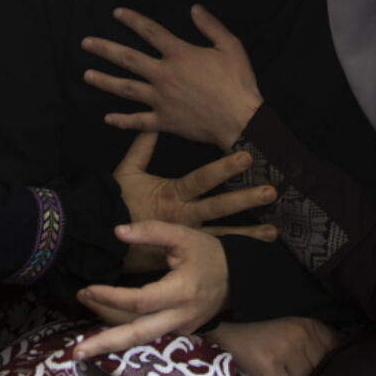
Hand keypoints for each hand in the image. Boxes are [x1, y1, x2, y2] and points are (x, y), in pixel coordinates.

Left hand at [74, 221, 227, 358]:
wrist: (238, 279)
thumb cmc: (209, 254)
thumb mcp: (183, 236)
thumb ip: (151, 231)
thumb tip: (117, 232)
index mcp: (181, 291)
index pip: (140, 301)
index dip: (111, 297)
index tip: (86, 290)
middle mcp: (180, 316)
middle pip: (137, 336)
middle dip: (105, 344)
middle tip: (74, 351)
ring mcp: (179, 329)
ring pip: (140, 341)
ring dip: (110, 344)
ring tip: (80, 345)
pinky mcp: (178, 333)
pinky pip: (147, 336)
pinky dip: (124, 336)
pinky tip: (103, 336)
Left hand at [83, 5, 263, 149]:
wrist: (240, 120)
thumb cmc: (238, 82)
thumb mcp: (230, 46)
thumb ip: (210, 25)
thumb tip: (195, 8)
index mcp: (179, 54)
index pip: (150, 31)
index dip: (132, 20)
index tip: (116, 13)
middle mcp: (164, 75)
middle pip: (128, 59)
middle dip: (105, 49)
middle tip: (85, 43)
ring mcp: (161, 100)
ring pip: (126, 88)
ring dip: (104, 81)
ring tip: (86, 75)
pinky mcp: (164, 121)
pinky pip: (138, 121)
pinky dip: (122, 120)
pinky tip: (108, 118)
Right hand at [113, 131, 275, 271]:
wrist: (99, 238)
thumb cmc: (114, 203)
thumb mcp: (127, 171)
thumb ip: (143, 146)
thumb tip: (155, 122)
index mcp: (172, 194)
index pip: (202, 179)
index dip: (224, 168)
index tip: (247, 157)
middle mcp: (184, 216)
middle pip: (219, 207)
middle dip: (246, 198)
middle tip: (272, 191)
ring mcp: (188, 237)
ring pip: (222, 234)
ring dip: (248, 233)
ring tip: (275, 232)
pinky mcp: (187, 254)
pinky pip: (213, 253)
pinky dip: (233, 252)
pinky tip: (253, 254)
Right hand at [206, 317, 336, 375]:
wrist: (225, 322)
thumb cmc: (262, 326)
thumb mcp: (294, 324)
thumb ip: (315, 341)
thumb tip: (334, 367)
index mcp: (311, 323)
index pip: (335, 353)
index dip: (324, 363)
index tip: (310, 362)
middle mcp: (302, 334)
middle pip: (319, 372)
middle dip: (306, 374)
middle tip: (287, 365)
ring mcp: (286, 348)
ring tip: (274, 366)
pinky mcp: (268, 363)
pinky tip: (264, 371)